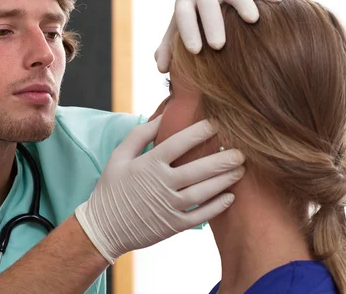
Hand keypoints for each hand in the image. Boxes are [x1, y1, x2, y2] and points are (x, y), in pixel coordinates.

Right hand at [75, 117, 244, 263]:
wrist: (103, 228)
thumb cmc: (111, 189)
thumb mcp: (118, 156)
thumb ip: (139, 135)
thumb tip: (162, 117)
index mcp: (148, 164)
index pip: (179, 143)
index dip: (200, 131)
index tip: (217, 123)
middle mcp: (162, 184)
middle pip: (199, 168)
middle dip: (223, 158)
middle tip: (242, 150)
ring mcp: (169, 207)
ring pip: (204, 191)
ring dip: (225, 179)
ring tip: (240, 169)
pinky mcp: (173, 225)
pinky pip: (201, 215)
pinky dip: (217, 206)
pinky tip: (230, 196)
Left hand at [154, 0, 282, 72]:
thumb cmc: (190, 25)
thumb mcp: (175, 36)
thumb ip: (166, 51)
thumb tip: (161, 68)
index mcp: (184, 2)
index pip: (183, 16)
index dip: (188, 32)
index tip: (195, 51)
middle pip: (207, 5)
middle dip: (213, 24)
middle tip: (218, 46)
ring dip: (243, 4)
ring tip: (253, 20)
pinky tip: (277, 1)